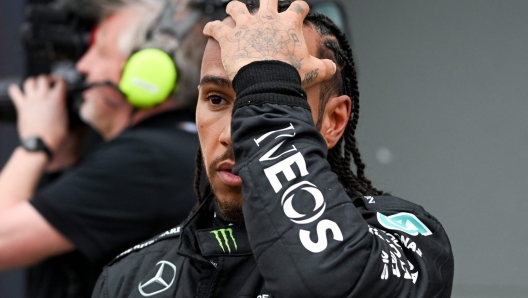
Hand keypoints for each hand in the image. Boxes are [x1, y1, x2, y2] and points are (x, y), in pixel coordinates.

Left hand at [8, 75, 68, 152]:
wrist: (40, 144)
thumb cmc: (55, 136)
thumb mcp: (68, 121)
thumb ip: (66, 109)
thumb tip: (67, 107)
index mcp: (57, 99)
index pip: (61, 82)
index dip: (62, 81)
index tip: (62, 83)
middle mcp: (43, 96)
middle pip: (43, 78)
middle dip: (47, 79)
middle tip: (49, 82)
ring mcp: (31, 100)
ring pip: (29, 81)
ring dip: (33, 82)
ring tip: (35, 85)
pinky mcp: (21, 106)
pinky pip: (15, 92)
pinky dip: (15, 90)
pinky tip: (17, 90)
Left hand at [203, 0, 335, 86]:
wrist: (266, 80)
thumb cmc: (290, 75)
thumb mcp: (314, 71)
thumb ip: (325, 67)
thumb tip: (333, 67)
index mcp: (289, 23)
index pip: (298, 7)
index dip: (300, 8)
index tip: (300, 11)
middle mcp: (267, 18)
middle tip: (268, 4)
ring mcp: (246, 25)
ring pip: (237, 7)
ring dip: (235, 8)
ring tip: (234, 11)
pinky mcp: (228, 36)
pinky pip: (215, 27)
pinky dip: (211, 28)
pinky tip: (209, 30)